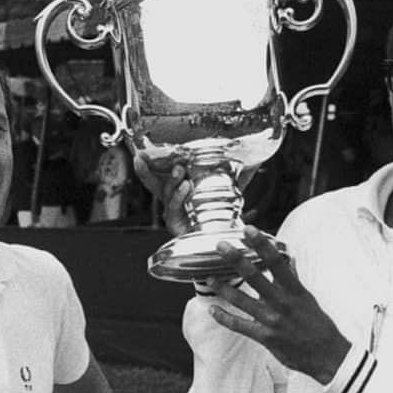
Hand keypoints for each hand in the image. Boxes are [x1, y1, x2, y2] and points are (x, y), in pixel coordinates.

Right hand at [133, 155, 256, 237]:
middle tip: (144, 158)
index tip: (138, 153)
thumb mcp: (228, 189)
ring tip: (181, 170)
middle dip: (146, 171)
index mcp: (178, 189)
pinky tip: (186, 187)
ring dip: (172, 181)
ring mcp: (173, 214)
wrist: (226, 238)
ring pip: (167, 194)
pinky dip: (179, 196)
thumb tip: (255, 158)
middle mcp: (171, 201)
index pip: (159, 174)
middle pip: (153, 184)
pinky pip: (174, 208)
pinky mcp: (176, 226)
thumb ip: (237, 174)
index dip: (146, 165)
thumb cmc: (222, 213)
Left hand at [205, 227, 349, 384]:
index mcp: (294, 290)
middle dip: (236, 260)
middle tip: (221, 246)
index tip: (249, 230)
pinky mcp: (265, 337)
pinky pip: (239, 326)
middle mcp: (281, 303)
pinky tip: (212, 309)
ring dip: (223, 288)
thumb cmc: (319, 325)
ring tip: (209, 277)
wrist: (327, 356)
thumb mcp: (308, 299)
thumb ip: (294, 279)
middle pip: (255, 277)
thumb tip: (287, 260)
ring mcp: (272, 320)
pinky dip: (224, 317)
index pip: (276, 262)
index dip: (262, 244)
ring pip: (241, 301)